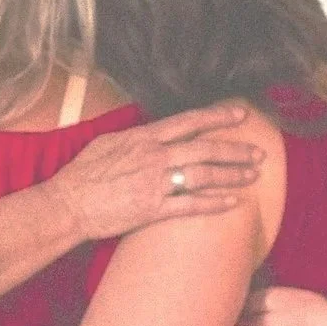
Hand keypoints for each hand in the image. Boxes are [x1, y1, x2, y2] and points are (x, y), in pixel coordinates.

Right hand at [48, 104, 264, 240]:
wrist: (68, 204)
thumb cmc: (83, 174)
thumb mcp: (109, 143)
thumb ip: (137, 138)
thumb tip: (155, 132)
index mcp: (144, 137)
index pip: (189, 121)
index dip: (218, 117)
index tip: (240, 115)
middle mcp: (155, 156)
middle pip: (206, 148)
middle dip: (236, 150)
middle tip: (258, 154)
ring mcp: (156, 183)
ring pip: (204, 175)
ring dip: (232, 175)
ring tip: (252, 176)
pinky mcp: (154, 209)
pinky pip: (192, 205)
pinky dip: (215, 203)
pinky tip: (233, 203)